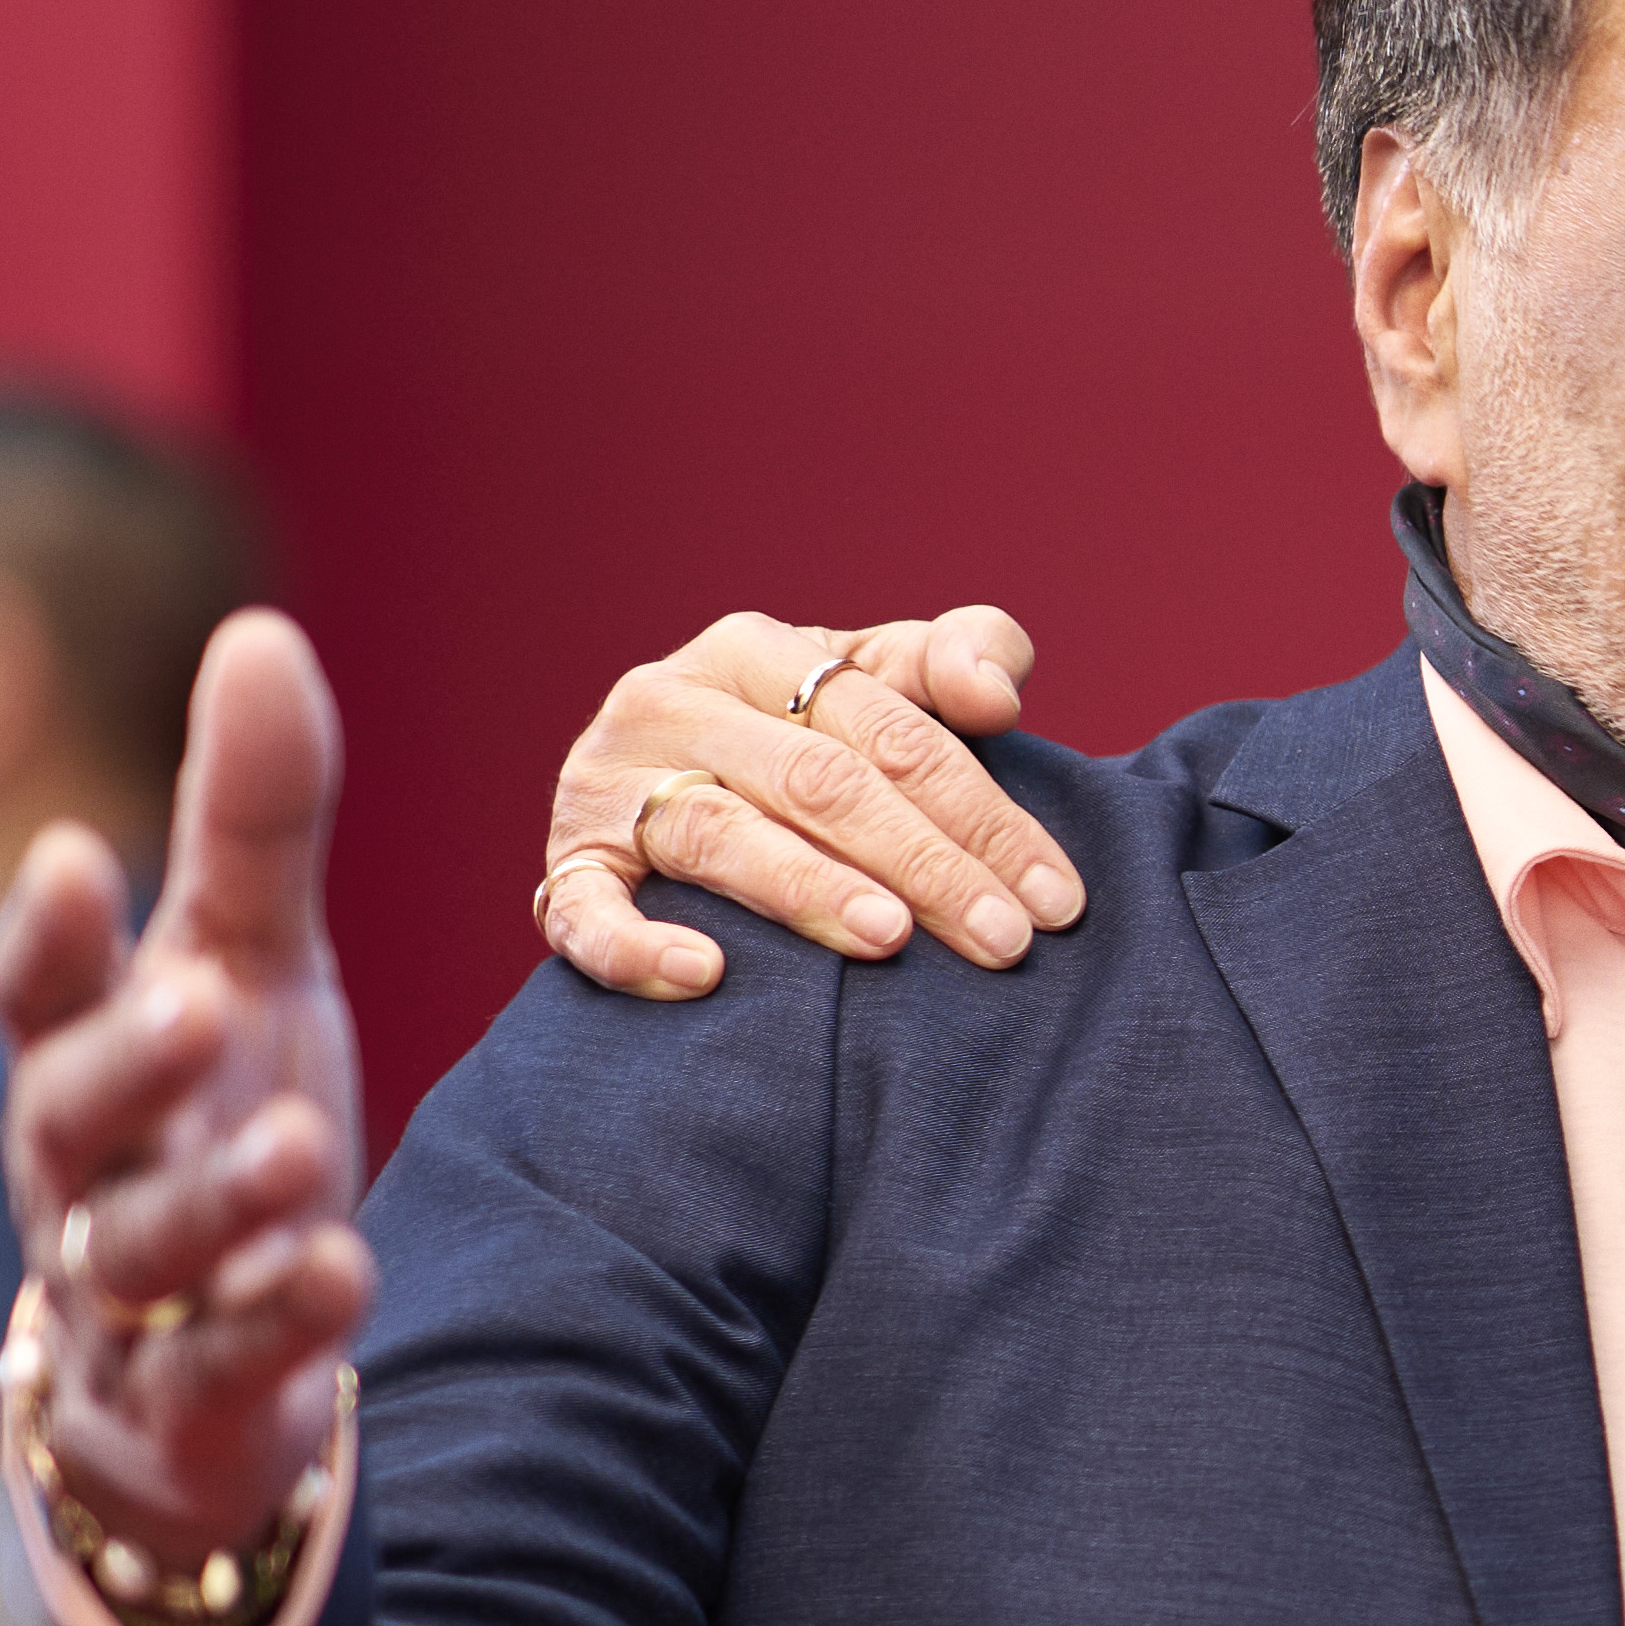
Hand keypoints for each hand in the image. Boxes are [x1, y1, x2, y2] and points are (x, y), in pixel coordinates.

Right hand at [0, 611, 371, 1572]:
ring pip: (141, 1248)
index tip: (78, 855)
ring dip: (215, 1197)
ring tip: (297, 1149)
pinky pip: (220, 1367)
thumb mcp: (249, 965)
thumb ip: (252, 823)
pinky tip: (339, 1274)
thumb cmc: (209, 1124)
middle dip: (124, 1061)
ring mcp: (129, 1300)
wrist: (198, 1372)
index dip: (46, 933)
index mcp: (85, 1060)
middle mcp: (85, 1176)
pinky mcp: (192, 1403)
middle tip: (198, 1002)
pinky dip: (273, 1324)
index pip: (36, 992)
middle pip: (70, 1117)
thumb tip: (258, 631)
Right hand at [530, 604, 1073, 996]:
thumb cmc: (797, 740)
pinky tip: (705, 975)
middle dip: (925, 865)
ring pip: (721, 837)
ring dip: (809, 890)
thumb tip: (994, 691)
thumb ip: (947, 663)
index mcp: (754, 650)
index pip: (889, 729)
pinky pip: (586, 911)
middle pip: (819, 783)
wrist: (652, 790)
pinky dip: (639, 945)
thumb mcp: (871, 683)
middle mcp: (672, 703)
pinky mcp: (567, 865)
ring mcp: (609, 785)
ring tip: (889, 941)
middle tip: (1005, 941)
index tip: (1057, 896)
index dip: (983, 812)